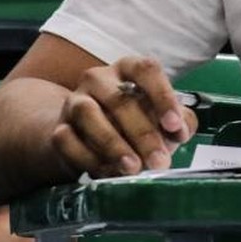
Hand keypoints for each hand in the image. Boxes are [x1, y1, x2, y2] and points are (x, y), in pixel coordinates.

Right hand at [50, 57, 197, 178]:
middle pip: (120, 100)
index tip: (174, 125)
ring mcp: (75, 101)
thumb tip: (181, 131)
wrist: (86, 138)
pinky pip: (68, 140)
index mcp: (127, 69)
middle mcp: (98, 79)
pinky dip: (88, 159)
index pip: (146, 69)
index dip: (162, 96)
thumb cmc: (132, 124)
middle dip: (143, 134)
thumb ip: (179, 121)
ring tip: (132, 168)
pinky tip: (106, 172)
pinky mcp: (59, 128)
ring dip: (113, 144)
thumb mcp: (160, 118)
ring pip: (88, 114)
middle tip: (159, 161)